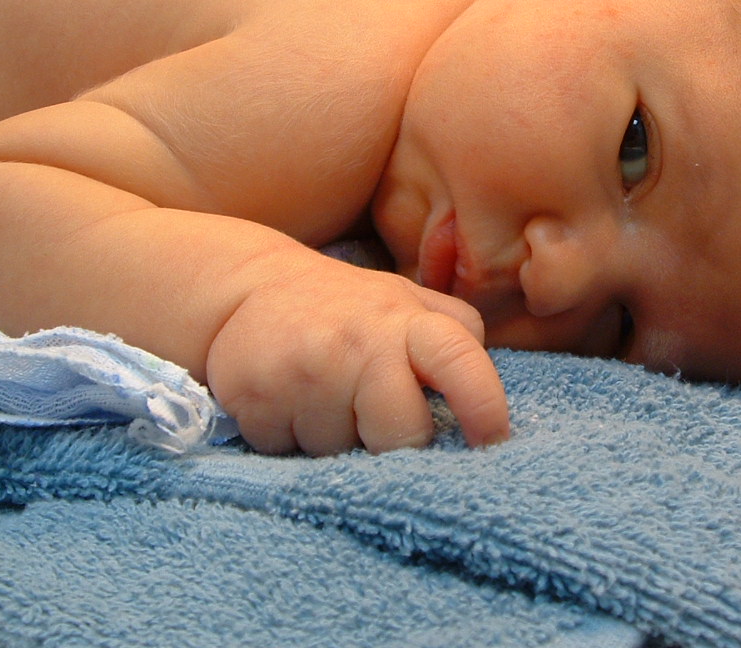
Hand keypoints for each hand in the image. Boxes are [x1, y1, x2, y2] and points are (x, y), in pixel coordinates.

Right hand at [204, 256, 509, 455]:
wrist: (246, 287)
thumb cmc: (346, 308)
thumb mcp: (406, 302)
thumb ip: (454, 335)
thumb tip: (494, 393)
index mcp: (408, 322)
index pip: (460, 360)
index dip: (484, 406)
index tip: (493, 441)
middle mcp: (361, 343)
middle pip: (402, 435)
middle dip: (396, 445)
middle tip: (375, 419)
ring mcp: (307, 371)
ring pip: (338, 453)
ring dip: (332, 441)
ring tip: (320, 395)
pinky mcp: (257, 397)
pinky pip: (286, 453)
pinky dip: (288, 440)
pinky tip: (285, 401)